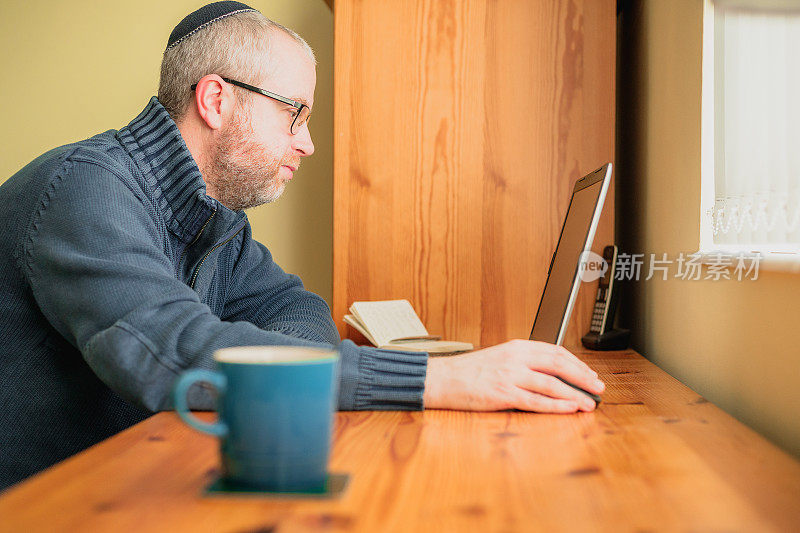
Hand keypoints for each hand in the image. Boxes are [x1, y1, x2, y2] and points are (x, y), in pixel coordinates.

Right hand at [423, 339, 604, 412]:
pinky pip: (536, 401)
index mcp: (516, 347)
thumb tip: (550, 374)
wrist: (442, 379)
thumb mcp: (499, 357)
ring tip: (589, 403)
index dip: (578, 363)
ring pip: (552, 384)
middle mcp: (516, 358)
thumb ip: (523, 362)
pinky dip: (557, 405)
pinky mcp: (503, 394)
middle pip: (559, 364)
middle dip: (583, 377)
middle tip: (598, 388)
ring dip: (575, 394)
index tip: (590, 374)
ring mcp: (510, 376)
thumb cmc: (468, 372)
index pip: (556, 351)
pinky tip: (569, 408)